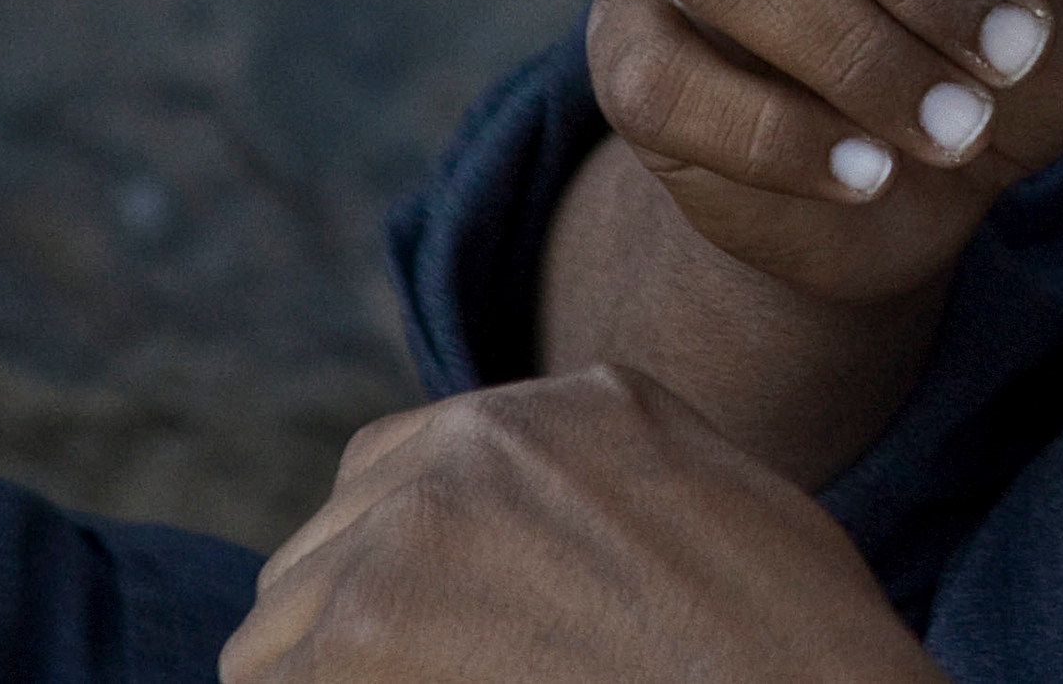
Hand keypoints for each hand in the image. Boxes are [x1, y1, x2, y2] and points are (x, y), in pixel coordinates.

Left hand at [219, 366, 946, 683]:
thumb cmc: (789, 645)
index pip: (386, 474)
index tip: (428, 638)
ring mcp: (408, 549)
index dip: (393, 567)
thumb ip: (583, 480)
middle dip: (347, 636)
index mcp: (555, 408)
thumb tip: (510, 542)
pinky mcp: (363, 654)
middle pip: (318, 556)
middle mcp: (469, 453)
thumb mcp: (698, 491)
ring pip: (273, 644)